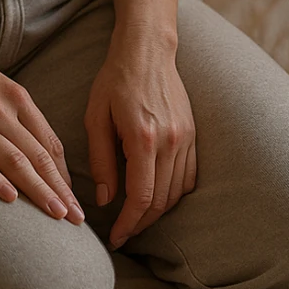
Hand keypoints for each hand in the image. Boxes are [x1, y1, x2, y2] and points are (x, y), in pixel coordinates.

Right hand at [0, 41, 85, 225]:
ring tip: (57, 214)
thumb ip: (18, 112)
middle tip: (77, 218)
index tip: (74, 197)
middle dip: (61, 190)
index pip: (49, 142)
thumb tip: (38, 145)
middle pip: (38, 156)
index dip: (64, 174)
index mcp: (17, 97)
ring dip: (39, 191)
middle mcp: (2, 111)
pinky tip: (11, 199)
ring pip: (15, 162)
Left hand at [84, 39, 195, 248]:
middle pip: (161, 200)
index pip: (141, 197)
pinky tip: (157, 195)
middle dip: (142, 224)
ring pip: (177, 192)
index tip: (117, 238)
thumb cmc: (115, 80)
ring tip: (137, 219)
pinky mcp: (192, 134)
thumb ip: (100, 160)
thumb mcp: (96, 117)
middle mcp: (170, 141)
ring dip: (158, 211)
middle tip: (124, 234)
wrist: (147, 50)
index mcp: (143, 138)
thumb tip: (105, 200)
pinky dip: (175, 193)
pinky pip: (189, 176)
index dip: (129, 224)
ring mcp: (186, 138)